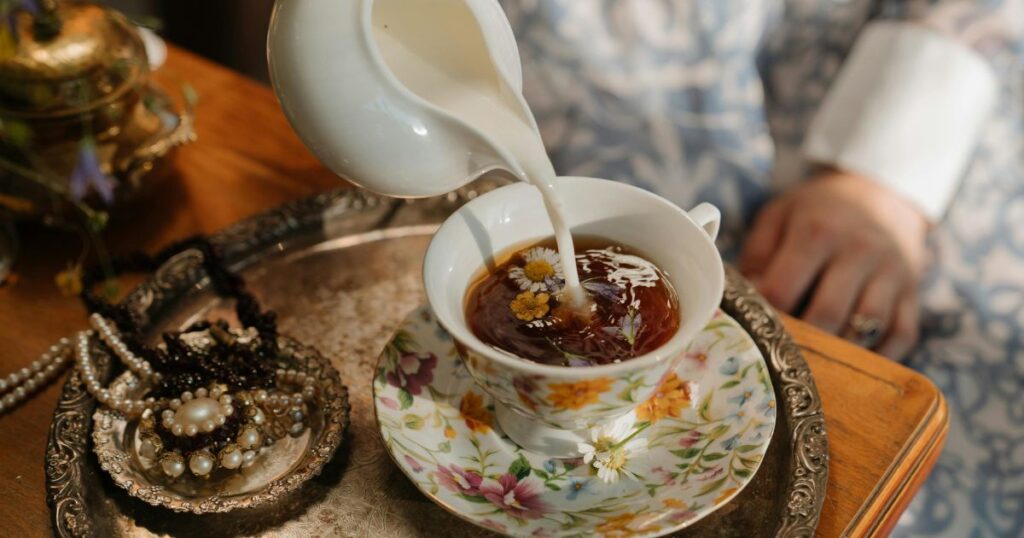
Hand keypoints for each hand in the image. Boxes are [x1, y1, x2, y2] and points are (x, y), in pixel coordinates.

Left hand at [739, 169, 928, 357]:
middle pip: (826, 315)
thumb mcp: (778, 217)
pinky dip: (878, 358)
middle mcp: (859, 252)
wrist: (879, 193)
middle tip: (777, 358)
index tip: (749, 330)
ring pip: (866, 329)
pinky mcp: (912, 294)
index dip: (762, 316)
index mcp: (817, 232)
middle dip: (799, 343)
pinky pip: (901, 336)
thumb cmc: (817, 212)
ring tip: (812, 364)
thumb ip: (756, 258)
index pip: (783, 291)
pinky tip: (850, 364)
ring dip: (838, 353)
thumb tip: (741, 303)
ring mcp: (892, 274)